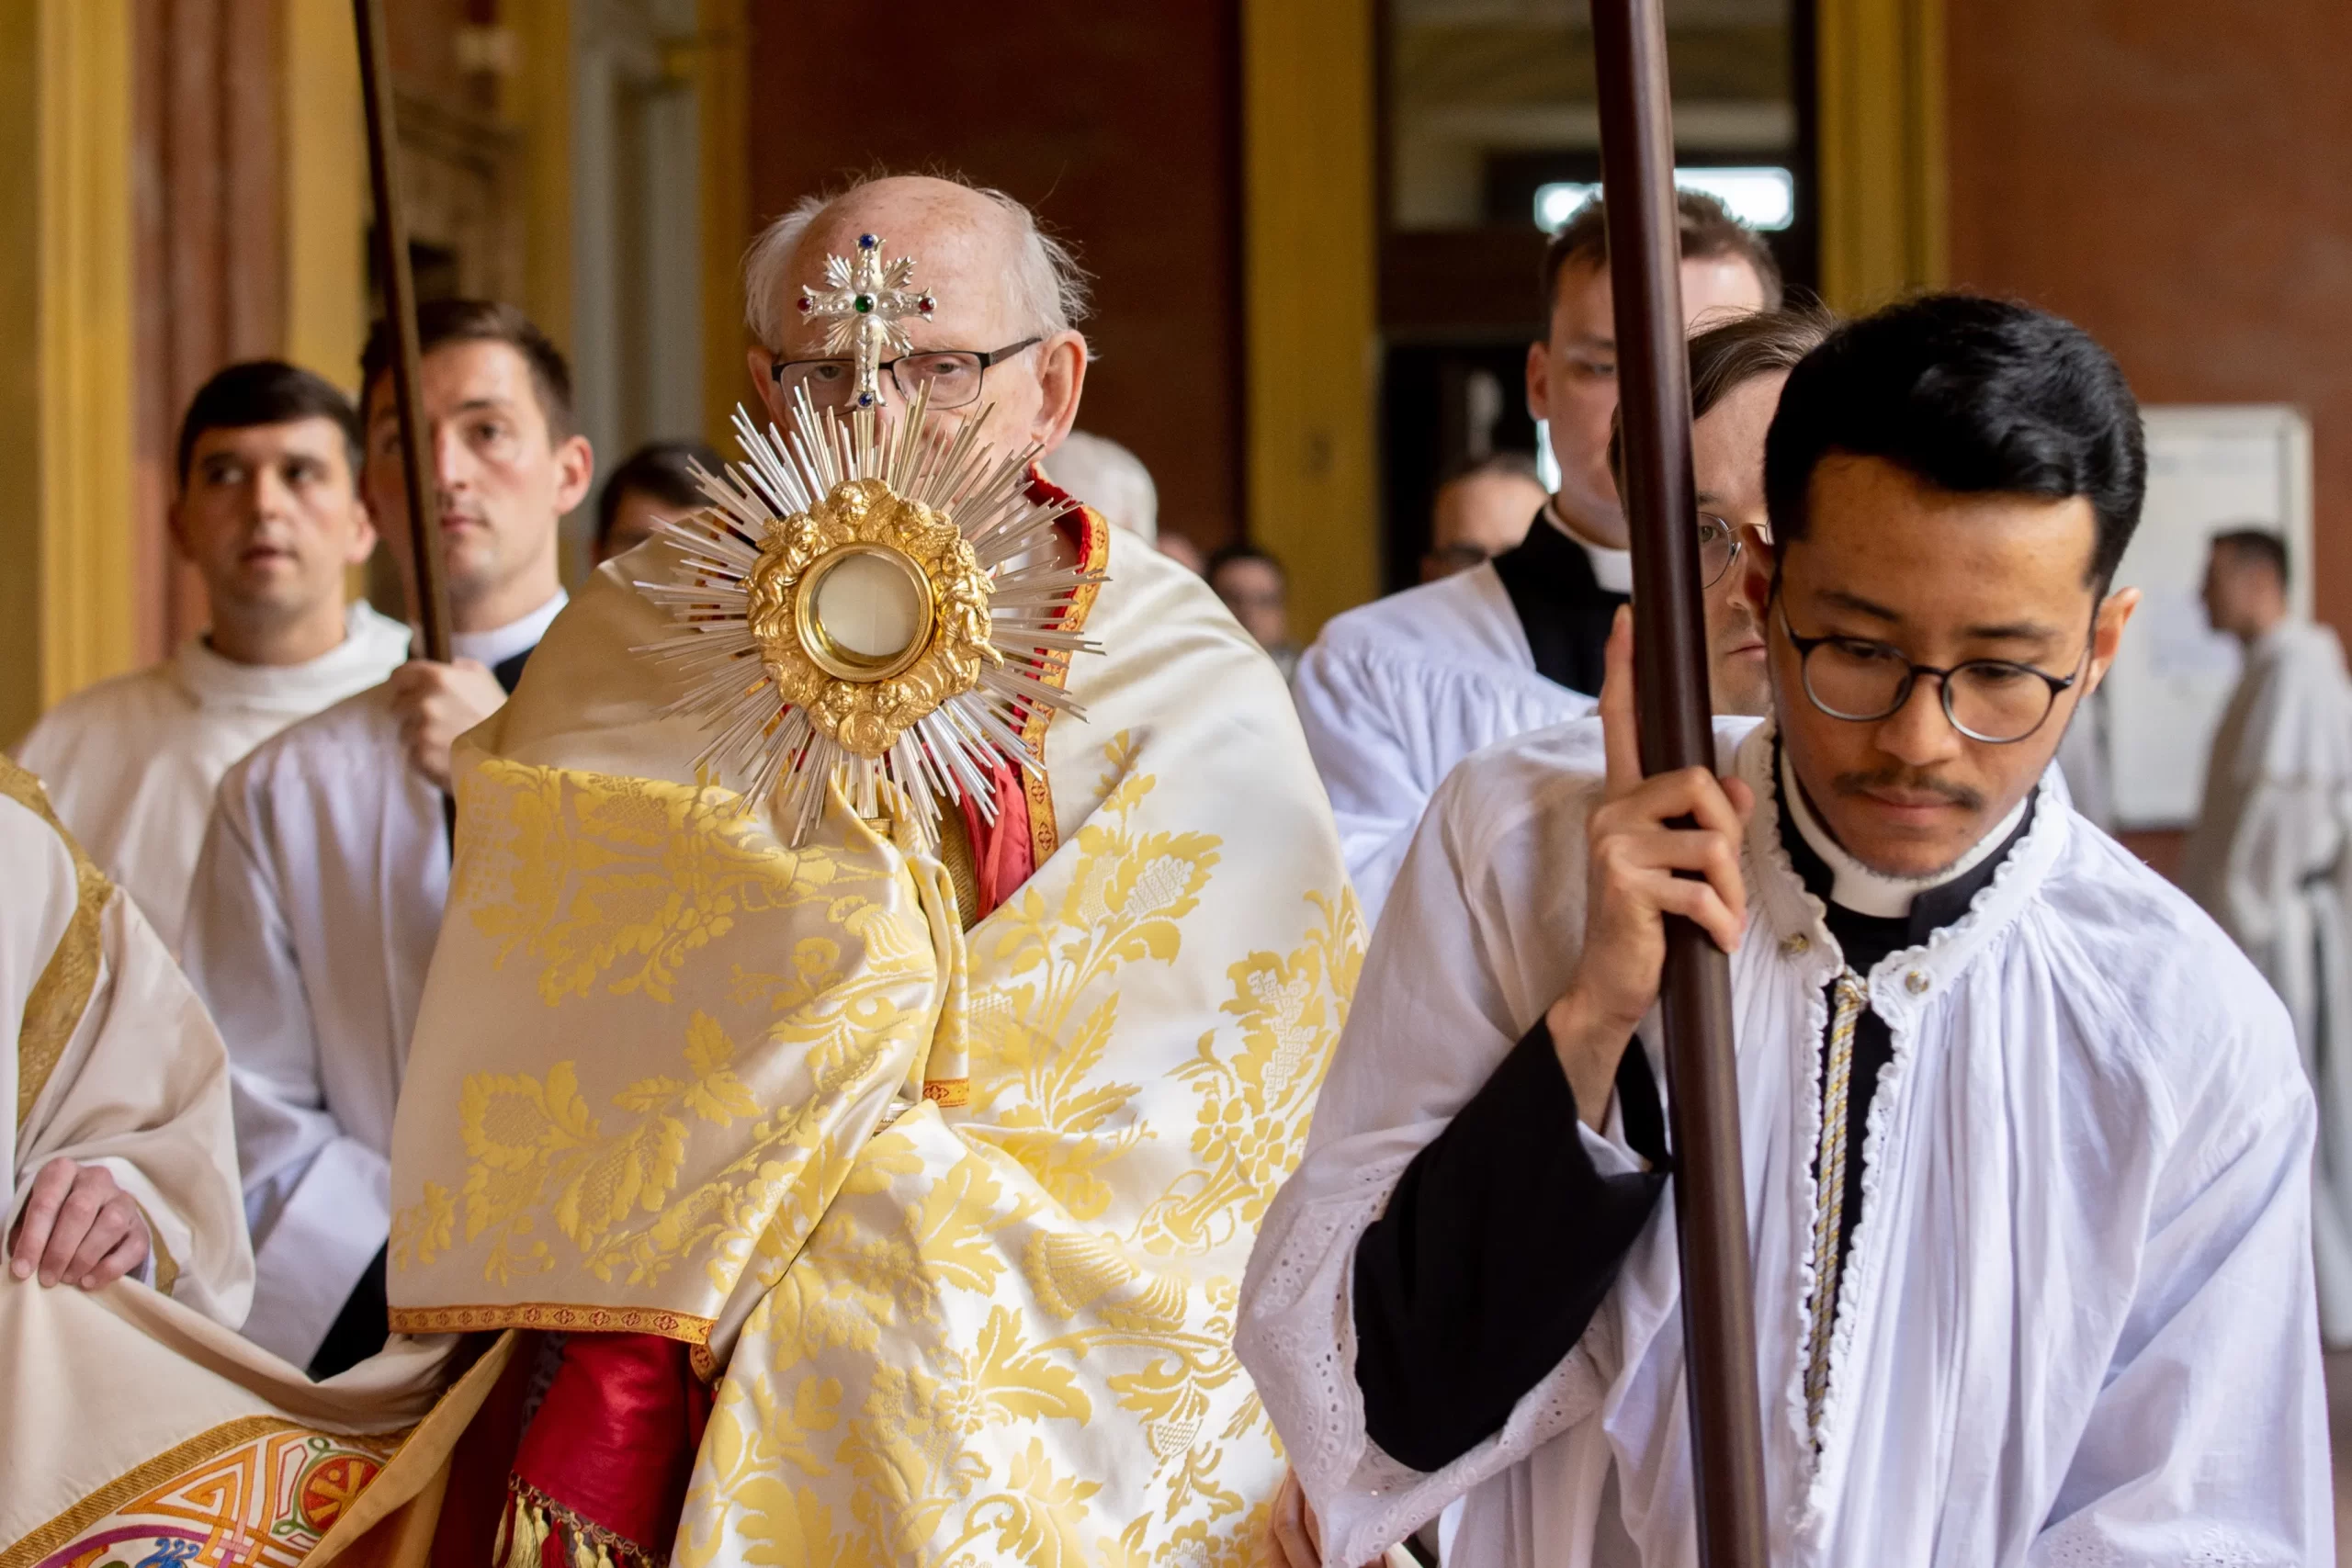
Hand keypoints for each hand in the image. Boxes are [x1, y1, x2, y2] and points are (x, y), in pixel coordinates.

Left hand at [8, 1157, 150, 1288]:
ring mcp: (123, 1200)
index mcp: (63, 1171)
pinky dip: (110, 1268)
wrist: (88, 1219)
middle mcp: (96, 1179)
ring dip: (85, 1257)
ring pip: (110, 1225)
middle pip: (79, 1210)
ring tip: (67, 1279)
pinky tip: (90, 1281)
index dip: (33, 1239)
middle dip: (60, 1250)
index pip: (46, 1202)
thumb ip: (23, 1237)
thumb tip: (22, 1267)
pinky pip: (132, 1247)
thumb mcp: (30, 1220)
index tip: (22, 1270)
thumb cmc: (51, 1220)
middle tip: (47, 1278)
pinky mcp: (141, 1226)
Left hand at [385, 657, 506, 790]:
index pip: (398, 676)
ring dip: (418, 736)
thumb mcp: (484, 679)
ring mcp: (422, 732)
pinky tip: (446, 755)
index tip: (413, 692)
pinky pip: (411, 754)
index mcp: (437, 678)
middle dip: (411, 712)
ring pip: (403, 732)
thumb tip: (447, 664)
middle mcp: (425, 703)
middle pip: (396, 706)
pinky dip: (425, 757)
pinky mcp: (422, 757)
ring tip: (446, 740)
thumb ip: (459, 666)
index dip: (406, 685)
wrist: (512, 756)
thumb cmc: (498, 715)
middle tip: (438, 721)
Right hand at [1546, 608, 1754, 1129]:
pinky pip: (1702, 887)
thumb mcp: (1688, 866)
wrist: (1614, 985)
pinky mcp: (1623, 882)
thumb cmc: (1654, 925)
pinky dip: (1721, 922)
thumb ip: (1708, 821)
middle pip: (1698, 781)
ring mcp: (1611, 844)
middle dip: (1728, 835)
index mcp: (1622, 801)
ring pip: (1710, 838)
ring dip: (1729, 892)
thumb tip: (1730, 787)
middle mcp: (1609, 812)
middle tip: (1719, 885)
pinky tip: (1711, 942)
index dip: (1624, 669)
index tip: (1627, 618)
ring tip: (1714, 921)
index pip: (1619, 721)